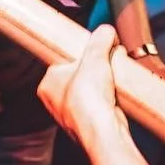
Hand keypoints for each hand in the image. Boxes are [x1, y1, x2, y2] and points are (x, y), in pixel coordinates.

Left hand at [38, 25, 127, 148]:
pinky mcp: (89, 121)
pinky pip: (99, 102)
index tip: (94, 49)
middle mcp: (56, 100)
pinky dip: (109, 96)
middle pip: (79, 73)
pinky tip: (117, 92)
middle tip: (107, 61)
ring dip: (104, 81)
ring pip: (90, 88)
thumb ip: (100, 40)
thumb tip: (106, 30)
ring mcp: (72, 113)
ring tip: (114, 75)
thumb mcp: (94, 58)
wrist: (103, 133)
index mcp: (47, 84)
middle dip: (96, 66)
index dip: (81, 53)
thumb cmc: (88, 101)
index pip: (63, 60)